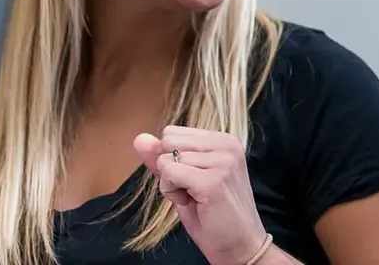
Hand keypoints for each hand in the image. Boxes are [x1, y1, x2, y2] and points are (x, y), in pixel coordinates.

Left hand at [133, 127, 266, 264]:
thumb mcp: (184, 180)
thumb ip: (164, 157)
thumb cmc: (214, 214)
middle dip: (171, 169)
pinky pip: (169, 174)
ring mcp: (222, 162)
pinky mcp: (212, 181)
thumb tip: (139, 138)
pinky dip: (172, 193)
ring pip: (166, 160)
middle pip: (168, 142)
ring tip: (196, 198)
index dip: (174, 160)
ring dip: (172, 184)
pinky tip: (192, 203)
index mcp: (223, 140)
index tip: (195, 180)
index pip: (172, 133)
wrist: (239, 245)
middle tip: (194, 190)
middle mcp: (226, 145)